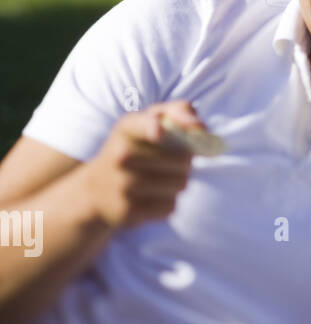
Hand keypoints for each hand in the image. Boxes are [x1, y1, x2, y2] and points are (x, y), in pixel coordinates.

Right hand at [79, 100, 205, 228]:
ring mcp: (124, 184)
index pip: (143, 125)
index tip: (160, 132)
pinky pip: (170, 206)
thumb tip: (201, 127)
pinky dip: (168, 202)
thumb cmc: (134, 150)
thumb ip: (179, 112)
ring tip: (160, 179)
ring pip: (180, 184)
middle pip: (182, 160)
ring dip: (179, 182)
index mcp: (127, 128)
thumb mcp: (148, 122)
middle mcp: (121, 155)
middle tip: (174, 163)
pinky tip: (151, 197)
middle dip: (186, 162)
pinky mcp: (129, 211)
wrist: (95, 192)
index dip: (153, 128)